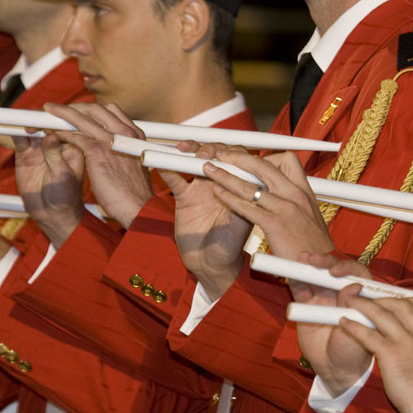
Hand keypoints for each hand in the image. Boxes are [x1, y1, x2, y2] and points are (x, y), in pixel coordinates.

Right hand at [13, 129, 84, 247]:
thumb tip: (50, 136)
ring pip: (33, 129)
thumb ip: (55, 156)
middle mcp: (57, 144)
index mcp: (74, 146)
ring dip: (27, 123)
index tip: (49, 114)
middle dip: (40, 118)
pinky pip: (20, 140)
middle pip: (47, 124)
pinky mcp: (26, 155)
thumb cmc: (66, 197)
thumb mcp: (63, 177)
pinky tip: (13, 131)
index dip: (58, 119)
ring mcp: (41, 149)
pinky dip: (15, 133)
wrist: (52, 214)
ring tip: (23, 125)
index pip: (66, 127)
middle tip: (32, 118)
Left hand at [44, 102, 153, 227]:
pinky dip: (62, 132)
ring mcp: (112, 140)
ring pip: (83, 117)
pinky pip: (75, 135)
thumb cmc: (136, 191)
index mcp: (135, 134)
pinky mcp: (98, 151)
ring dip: (62, 113)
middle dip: (73, 107)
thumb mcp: (134, 163)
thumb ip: (124, 151)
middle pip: (95, 109)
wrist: (139, 206)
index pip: (110, 110)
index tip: (78, 112)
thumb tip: (115, 149)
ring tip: (48, 112)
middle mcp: (125, 132)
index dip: (90, 109)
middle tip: (57, 109)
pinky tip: (52, 133)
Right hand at [160, 142, 252, 300]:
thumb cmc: (232, 245)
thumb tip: (251, 184)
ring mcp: (203, 188)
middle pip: (218, 155)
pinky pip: (175, 179)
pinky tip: (160, 162)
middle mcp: (223, 183)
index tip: (227, 156)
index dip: (234, 154)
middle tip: (206, 154)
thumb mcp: (243, 222)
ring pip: (196, 161)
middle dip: (213, 149)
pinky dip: (167, 169)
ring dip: (191, 151)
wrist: (211, 264)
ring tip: (185, 150)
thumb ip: (245, 204)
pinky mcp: (185, 197)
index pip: (240, 161)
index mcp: (240, 187)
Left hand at [203, 149, 334, 258]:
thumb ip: (296, 203)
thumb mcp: (309, 217)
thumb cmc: (315, 248)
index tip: (248, 158)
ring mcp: (286, 208)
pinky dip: (229, 198)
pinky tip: (218, 194)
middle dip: (238, 157)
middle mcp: (296, 195)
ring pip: (250, 185)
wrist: (325, 270)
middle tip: (222, 154)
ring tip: (209, 169)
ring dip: (225, 175)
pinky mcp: (276, 225)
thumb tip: (280, 195)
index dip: (265, 156)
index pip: (287, 160)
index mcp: (304, 192)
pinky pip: (248, 207)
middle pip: (263, 165)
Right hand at [288, 252, 375, 395]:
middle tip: (315, 261)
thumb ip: (353, 309)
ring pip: (318, 276)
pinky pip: (301, 289)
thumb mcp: (357, 332)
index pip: (357, 274)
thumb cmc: (353, 352)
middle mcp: (344, 293)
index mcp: (361, 297)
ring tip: (302, 258)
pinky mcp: (308, 305)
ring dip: (310, 265)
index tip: (335, 272)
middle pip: (335, 270)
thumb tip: (354, 286)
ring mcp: (325, 297)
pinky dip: (296, 280)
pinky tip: (291, 273)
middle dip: (326, 262)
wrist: (334, 370)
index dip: (347, 268)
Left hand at [337, 294, 412, 412]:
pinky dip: (354, 326)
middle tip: (369, 302)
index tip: (393, 301)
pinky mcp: (391, 354)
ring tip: (351, 303)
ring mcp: (407, 342)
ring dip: (363, 306)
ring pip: (382, 314)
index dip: (405, 299)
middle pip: (400, 304)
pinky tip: (345, 323)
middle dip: (381, 300)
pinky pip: (368, 334)